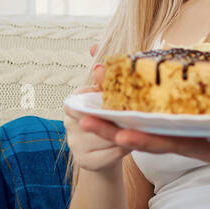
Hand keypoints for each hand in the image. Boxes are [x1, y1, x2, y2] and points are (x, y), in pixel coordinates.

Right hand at [63, 46, 127, 175]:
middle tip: (136, 111)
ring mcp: (75, 144)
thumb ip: (102, 76)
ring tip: (140, 126)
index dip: (102, 97)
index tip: (117, 98)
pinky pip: (110, 154)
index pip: (83, 96)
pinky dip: (124, 148)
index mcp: (72, 103)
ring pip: (104, 136)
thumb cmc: (108, 118)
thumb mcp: (106, 96)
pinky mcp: (86, 162)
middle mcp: (68, 124)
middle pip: (95, 116)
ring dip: (124, 131)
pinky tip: (133, 142)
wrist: (104, 153)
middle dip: (116, 115)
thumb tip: (93, 46)